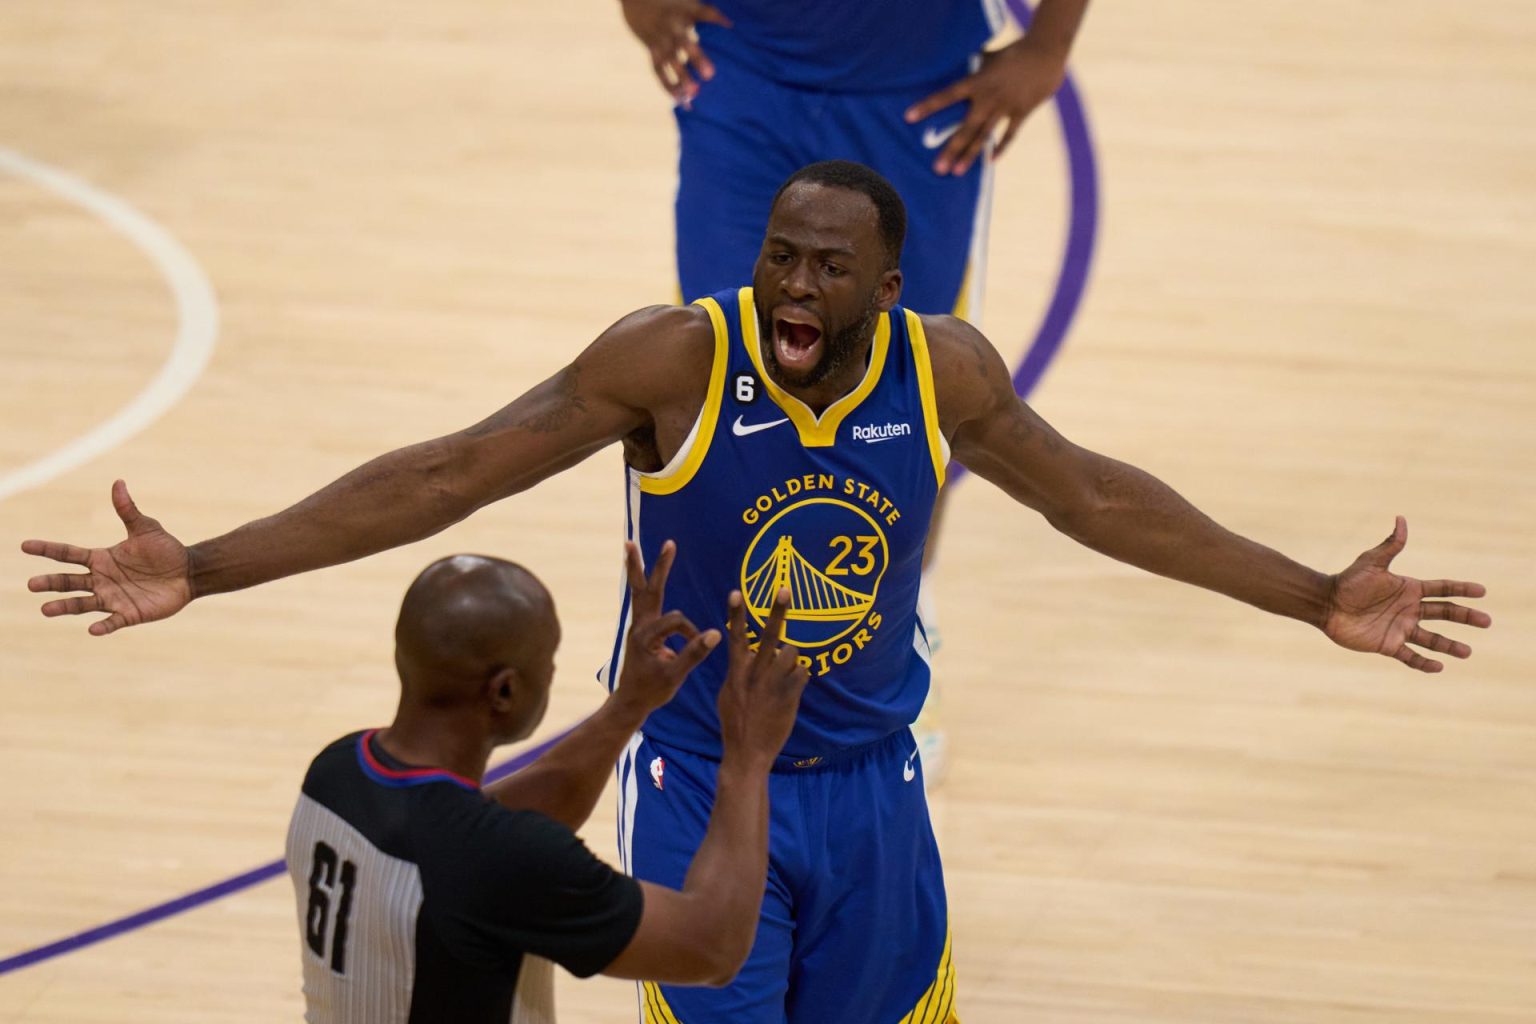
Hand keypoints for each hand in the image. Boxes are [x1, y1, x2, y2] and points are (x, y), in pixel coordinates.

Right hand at [22, 480, 191, 635]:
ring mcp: (113, 598)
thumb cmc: (166, 549)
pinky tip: (93, 629)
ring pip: (82, 604)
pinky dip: (103, 626)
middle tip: (32, 584)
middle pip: (69, 581)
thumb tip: (118, 482)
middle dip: (51, 583)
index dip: (47, 549)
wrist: (188, 572)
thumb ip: (128, 510)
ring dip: (65, 607)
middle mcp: (101, 579)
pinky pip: (112, 622)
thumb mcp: (146, 528)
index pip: (68, 554)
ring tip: (45, 609)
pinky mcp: (129, 614)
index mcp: (101, 558)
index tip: (25, 545)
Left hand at [615, 540, 720, 711]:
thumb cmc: (651, 691)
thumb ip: (694, 654)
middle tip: (668, 543)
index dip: (691, 633)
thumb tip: (715, 634)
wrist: (631, 701)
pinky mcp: (641, 628)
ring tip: (630, 545)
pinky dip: (643, 583)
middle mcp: (639, 626)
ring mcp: (638, 625)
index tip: (700, 645)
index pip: (675, 621)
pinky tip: (643, 571)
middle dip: (658, 566)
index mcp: (644, 636)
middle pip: (648, 589)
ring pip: (640, 590)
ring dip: (637, 567)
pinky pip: (642, 600)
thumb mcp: (675, 675)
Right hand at [619, 0, 731, 106]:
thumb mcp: (688, 5)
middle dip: (696, 58)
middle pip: (684, 43)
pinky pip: (659, 71)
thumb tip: (730, 25)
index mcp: (683, 13)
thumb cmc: (670, 4)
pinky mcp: (652, 51)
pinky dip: (668, 86)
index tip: (728, 26)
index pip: (701, 14)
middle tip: (709, 75)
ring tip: (693, 94)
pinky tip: (680, 100)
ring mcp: (660, 40)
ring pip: (670, 61)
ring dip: (680, 78)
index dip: (714, 18)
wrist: (636, 1)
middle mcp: (671, 28)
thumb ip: (707, 15)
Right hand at [717, 588, 809, 765]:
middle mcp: (755, 673)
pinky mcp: (790, 695)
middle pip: (769, 635)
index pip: (735, 637)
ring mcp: (773, 683)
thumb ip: (738, 672)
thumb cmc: (736, 722)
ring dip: (791, 660)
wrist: (747, 752)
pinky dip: (799, 678)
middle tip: (785, 589)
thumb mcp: (728, 694)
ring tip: (784, 676)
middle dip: (777, 610)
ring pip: (791, 653)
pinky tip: (792, 692)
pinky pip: (803, 673)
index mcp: (736, 672)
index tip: (736, 592)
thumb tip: (750, 656)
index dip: (736, 613)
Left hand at [904, 36, 1067, 176]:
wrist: (1046, 52)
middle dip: (951, 149)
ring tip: (956, 172)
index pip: (948, 95)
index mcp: (978, 81)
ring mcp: (1006, 107)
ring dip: (970, 155)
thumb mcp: (989, 57)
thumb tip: (956, 69)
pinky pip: (1010, 134)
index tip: (909, 117)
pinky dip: (1001, 147)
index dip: (929, 105)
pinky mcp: (1022, 112)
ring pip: (984, 136)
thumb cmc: (1014, 51)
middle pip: (966, 127)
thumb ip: (973, 68)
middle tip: (937, 168)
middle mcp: (989, 97)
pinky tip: (990, 161)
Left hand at [1323, 517, 1490, 671]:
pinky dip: (1424, 663)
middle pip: (1444, 613)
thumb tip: (1401, 520)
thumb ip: (1390, 545)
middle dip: (1466, 617)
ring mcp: (1400, 628)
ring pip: (1431, 639)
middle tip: (1487, 621)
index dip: (1462, 589)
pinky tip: (1439, 667)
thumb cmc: (1348, 581)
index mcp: (1409, 589)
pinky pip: (1410, 656)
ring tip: (1467, 652)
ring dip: (1449, 646)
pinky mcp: (1388, 645)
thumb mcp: (1371, 562)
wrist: (1326, 604)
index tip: (1482, 591)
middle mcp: (1409, 609)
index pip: (1442, 588)